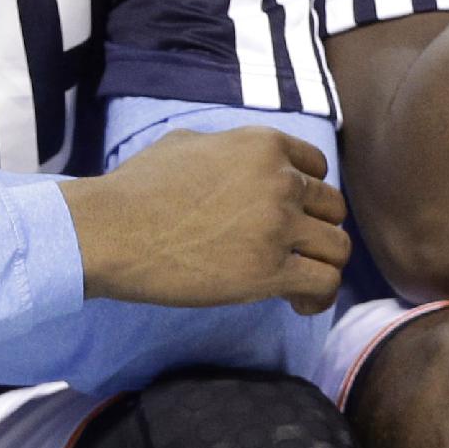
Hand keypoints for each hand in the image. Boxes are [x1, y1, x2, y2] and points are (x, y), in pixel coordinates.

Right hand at [60, 127, 349, 313]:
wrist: (111, 231)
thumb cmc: (135, 189)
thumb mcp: (184, 143)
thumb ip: (224, 147)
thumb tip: (230, 158)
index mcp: (262, 145)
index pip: (318, 168)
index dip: (307, 194)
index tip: (291, 215)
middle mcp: (280, 181)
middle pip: (332, 208)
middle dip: (315, 231)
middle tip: (292, 251)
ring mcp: (278, 227)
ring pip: (337, 248)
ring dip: (322, 265)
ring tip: (299, 282)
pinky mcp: (269, 271)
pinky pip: (324, 283)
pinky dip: (318, 297)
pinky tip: (297, 304)